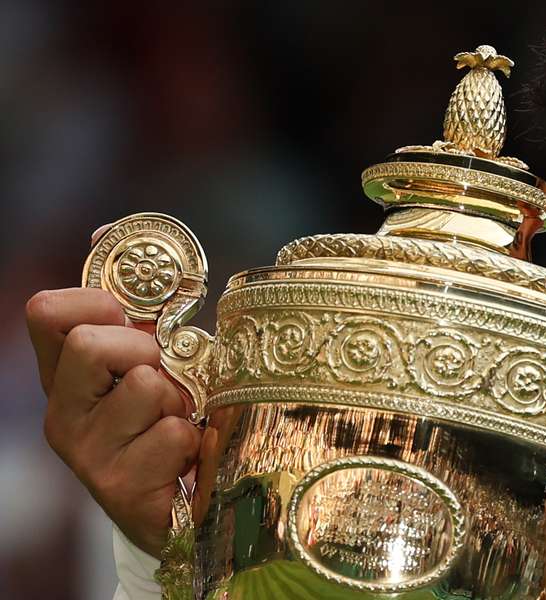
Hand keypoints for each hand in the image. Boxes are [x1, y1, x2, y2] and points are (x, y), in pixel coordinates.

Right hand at [26, 287, 200, 557]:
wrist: (180, 504)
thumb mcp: (149, 358)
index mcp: (65, 375)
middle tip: (164, 378)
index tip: (128, 321)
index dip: (96, 301)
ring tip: (178, 421)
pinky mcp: (119, 487)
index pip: (47, 311)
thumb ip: (132, 308)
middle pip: (89, 344)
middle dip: (144, 350)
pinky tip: (186, 458)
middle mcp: (63, 413)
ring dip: (179, 400)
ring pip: (145, 387)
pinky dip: (194, 440)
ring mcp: (86, 454)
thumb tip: (103, 231)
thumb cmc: (167, 418)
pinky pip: (174, 434)